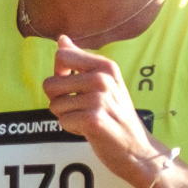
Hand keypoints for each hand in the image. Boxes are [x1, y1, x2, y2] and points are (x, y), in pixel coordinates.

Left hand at [47, 36, 167, 187]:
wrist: (137, 148)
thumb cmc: (117, 114)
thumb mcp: (106, 81)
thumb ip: (81, 60)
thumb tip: (62, 39)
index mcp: (106, 66)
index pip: (62, 56)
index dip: (59, 74)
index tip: (73, 85)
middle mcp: (103, 79)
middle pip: (50, 83)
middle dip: (58, 100)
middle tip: (79, 107)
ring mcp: (99, 100)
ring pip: (54, 105)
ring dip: (66, 116)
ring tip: (87, 119)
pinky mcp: (93, 120)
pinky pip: (62, 121)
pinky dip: (71, 129)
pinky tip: (89, 130)